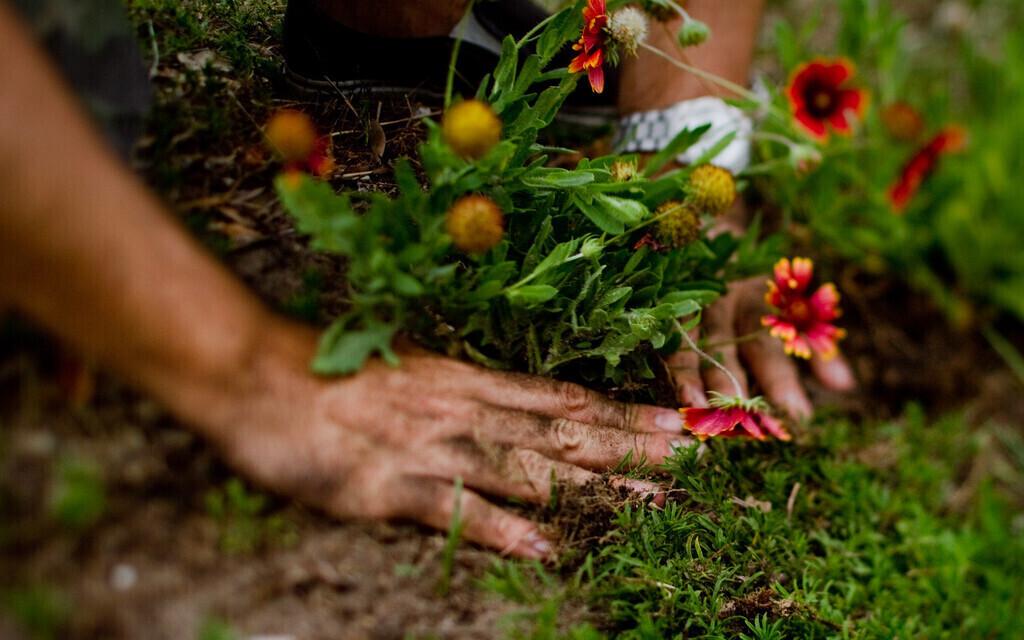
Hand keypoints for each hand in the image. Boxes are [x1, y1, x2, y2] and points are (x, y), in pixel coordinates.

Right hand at [206, 325, 691, 559]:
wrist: (256, 375)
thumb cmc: (330, 371)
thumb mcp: (408, 369)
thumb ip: (461, 392)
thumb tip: (512, 413)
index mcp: (468, 378)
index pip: (564, 397)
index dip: (625, 411)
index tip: (679, 421)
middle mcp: (464, 409)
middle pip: (565, 431)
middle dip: (636, 446)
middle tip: (699, 456)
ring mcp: (431, 448)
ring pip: (530, 469)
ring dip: (596, 486)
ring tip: (656, 500)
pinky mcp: (390, 488)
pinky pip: (457, 511)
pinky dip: (505, 529)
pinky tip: (550, 548)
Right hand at [667, 277, 855, 419]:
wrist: (719, 259)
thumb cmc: (769, 300)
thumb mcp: (798, 316)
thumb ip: (818, 350)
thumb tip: (845, 385)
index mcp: (760, 302)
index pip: (771, 345)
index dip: (782, 381)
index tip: (796, 416)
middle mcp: (722, 305)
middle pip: (728, 349)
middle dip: (735, 389)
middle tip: (745, 425)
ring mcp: (691, 313)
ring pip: (691, 350)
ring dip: (695, 383)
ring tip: (701, 415)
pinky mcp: (669, 324)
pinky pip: (669, 352)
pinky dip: (676, 377)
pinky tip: (680, 403)